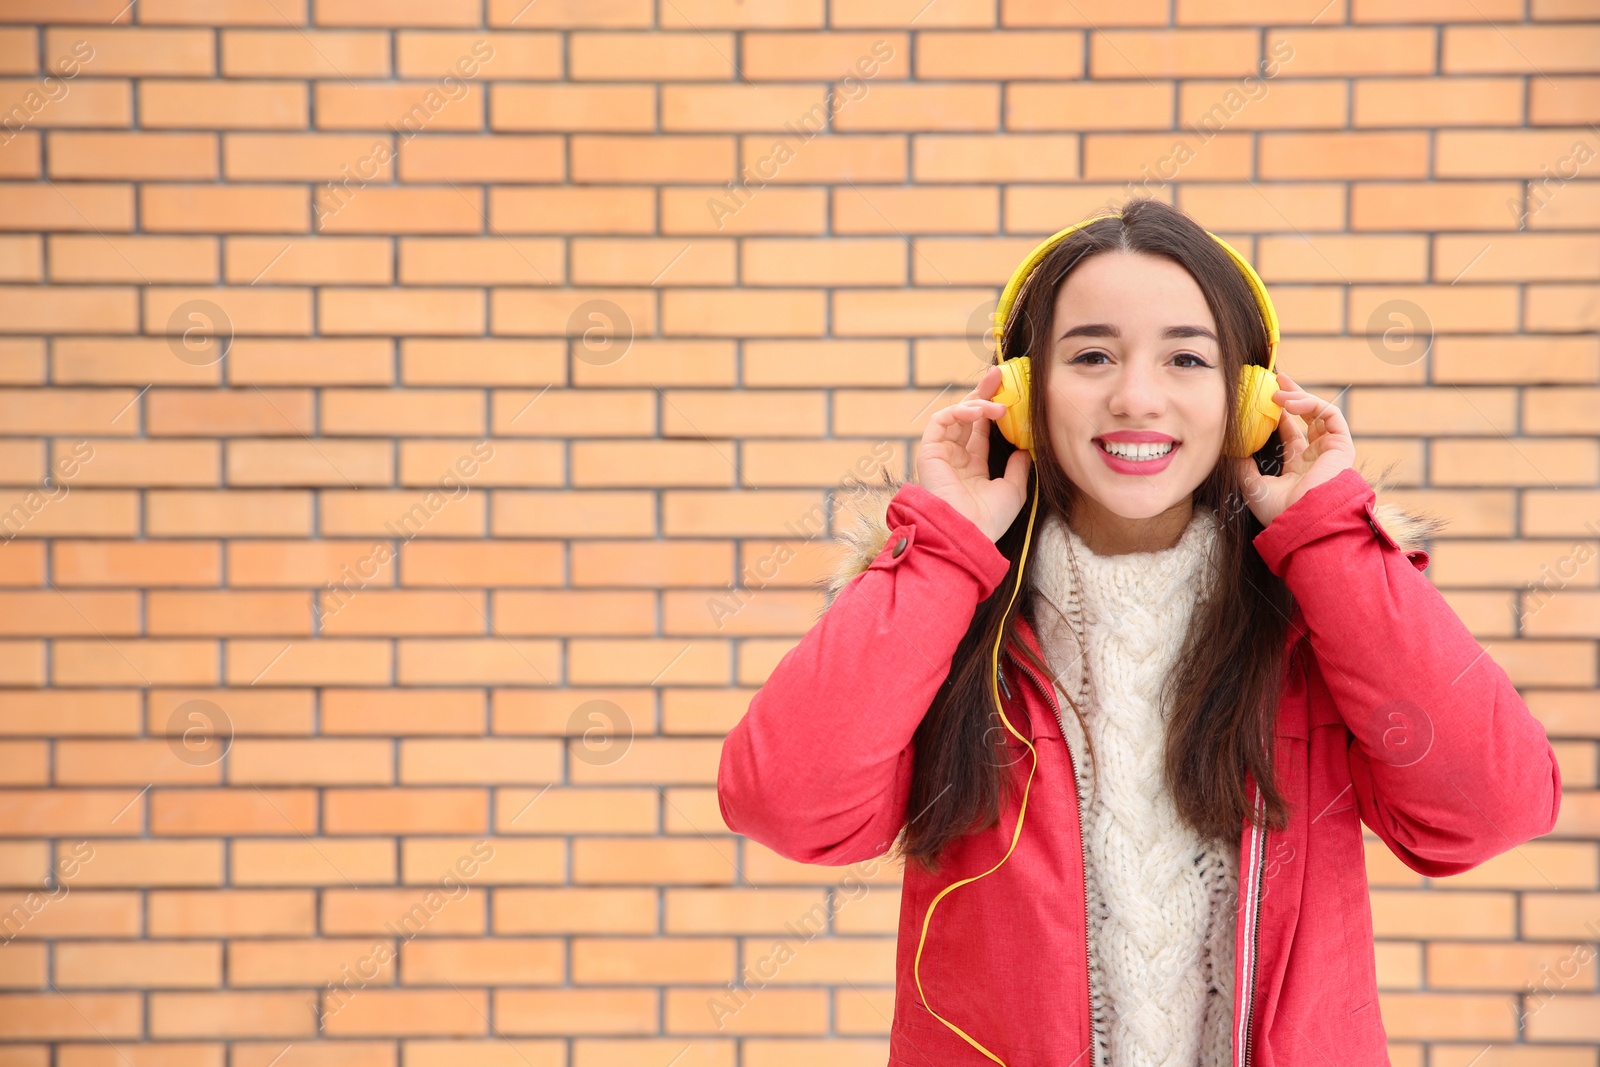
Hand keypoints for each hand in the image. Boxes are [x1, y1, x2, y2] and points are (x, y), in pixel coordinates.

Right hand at [916, 365, 1032, 542]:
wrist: (967, 533)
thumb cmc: (989, 519)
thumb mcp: (1013, 489)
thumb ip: (1018, 467)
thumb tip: (1024, 449)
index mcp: (972, 466)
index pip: (982, 429)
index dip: (994, 409)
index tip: (1011, 391)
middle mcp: (955, 457)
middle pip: (968, 416)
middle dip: (983, 393)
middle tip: (1000, 375)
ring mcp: (941, 453)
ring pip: (955, 414)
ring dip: (976, 402)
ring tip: (998, 402)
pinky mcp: (930, 451)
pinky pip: (942, 420)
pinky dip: (960, 410)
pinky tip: (981, 411)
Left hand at [1233, 371, 1356, 527]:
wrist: (1303, 522)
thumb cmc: (1280, 512)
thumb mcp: (1253, 486)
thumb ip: (1242, 466)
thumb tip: (1229, 448)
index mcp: (1296, 467)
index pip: (1289, 432)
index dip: (1277, 414)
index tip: (1262, 397)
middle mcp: (1315, 457)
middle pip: (1306, 417)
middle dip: (1292, 396)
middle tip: (1275, 379)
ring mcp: (1329, 451)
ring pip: (1318, 413)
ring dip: (1299, 398)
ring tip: (1278, 393)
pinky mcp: (1341, 446)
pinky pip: (1330, 416)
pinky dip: (1311, 404)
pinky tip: (1290, 403)